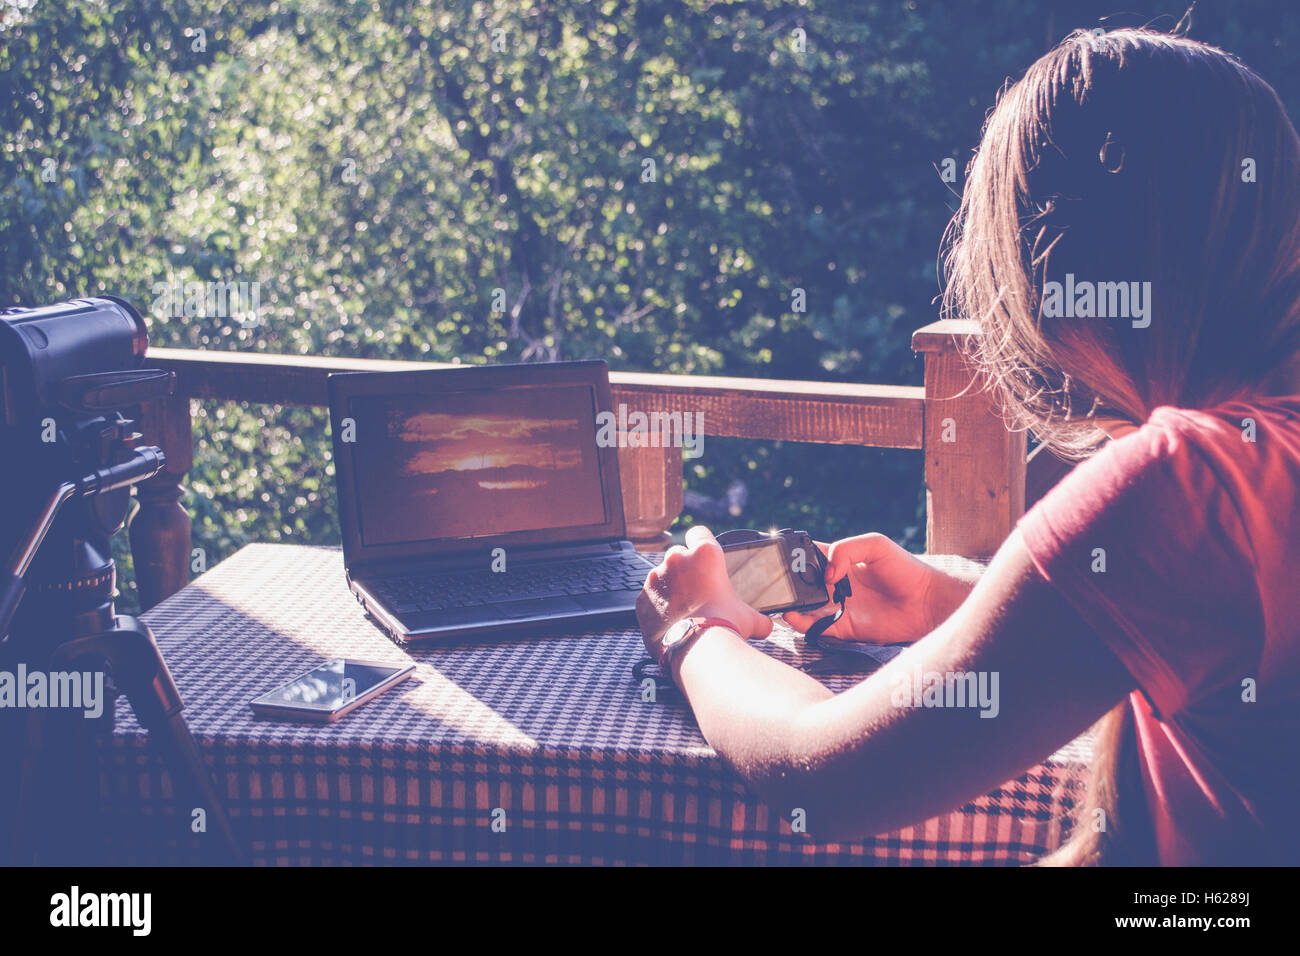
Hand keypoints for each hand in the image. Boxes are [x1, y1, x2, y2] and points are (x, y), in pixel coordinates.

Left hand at [636, 525, 773, 659]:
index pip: (699, 533)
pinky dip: (658, 606)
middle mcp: (677, 559)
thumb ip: (757, 616)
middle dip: (685, 569)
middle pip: (678, 555)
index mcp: (705, 554)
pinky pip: (650, 597)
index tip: (702, 555)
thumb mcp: (749, 618)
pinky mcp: (642, 598)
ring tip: (683, 610)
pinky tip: (670, 621)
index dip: (701, 543)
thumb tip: (766, 625)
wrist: (697, 651)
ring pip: (662, 576)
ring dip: (670, 588)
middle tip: (697, 591)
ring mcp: (656, 578)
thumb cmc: (724, 628)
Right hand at [782, 532, 969, 643]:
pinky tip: (795, 616)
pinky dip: (803, 625)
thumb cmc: (905, 569)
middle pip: (802, 584)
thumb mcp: (876, 544)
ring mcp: (838, 607)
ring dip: (791, 605)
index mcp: (840, 561)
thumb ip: (846, 550)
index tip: (780, 556)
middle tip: (778, 582)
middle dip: (787, 583)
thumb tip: (826, 574)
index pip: (808, 556)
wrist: (926, 601)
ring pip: (805, 608)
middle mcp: (834, 585)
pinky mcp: (844, 627)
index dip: (793, 556)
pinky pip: (818, 628)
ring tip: (782, 601)